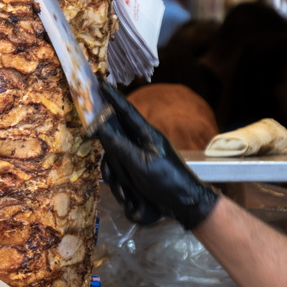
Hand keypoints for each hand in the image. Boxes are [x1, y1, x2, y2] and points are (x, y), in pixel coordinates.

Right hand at [97, 81, 219, 229]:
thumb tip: (100, 126)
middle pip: (115, 138)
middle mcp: (142, 141)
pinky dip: (122, 184)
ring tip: (128, 192)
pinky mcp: (139, 169)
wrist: (186, 203)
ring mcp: (141, 155)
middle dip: (111, 156)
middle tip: (111, 166)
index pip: (126, 110)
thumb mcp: (140, 163)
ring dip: (117, 175)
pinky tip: (130, 196)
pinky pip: (121, 170)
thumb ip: (119, 145)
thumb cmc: (167, 180)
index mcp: (147, 133)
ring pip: (115, 157)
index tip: (100, 82)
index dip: (112, 97)